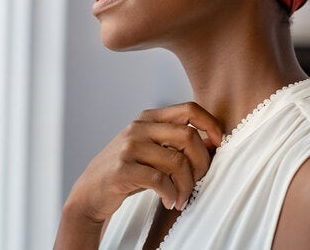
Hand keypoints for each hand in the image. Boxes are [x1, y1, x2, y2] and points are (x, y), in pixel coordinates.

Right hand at [64, 102, 222, 223]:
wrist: (90, 192)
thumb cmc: (127, 171)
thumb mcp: (151, 149)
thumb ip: (177, 142)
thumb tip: (214, 141)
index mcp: (148, 118)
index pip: (189, 109)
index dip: (210, 125)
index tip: (219, 144)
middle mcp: (138, 128)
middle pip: (188, 135)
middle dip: (201, 162)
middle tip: (198, 180)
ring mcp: (129, 147)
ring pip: (177, 161)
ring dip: (186, 184)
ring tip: (182, 196)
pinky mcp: (122, 170)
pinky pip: (160, 179)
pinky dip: (171, 193)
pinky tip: (169, 200)